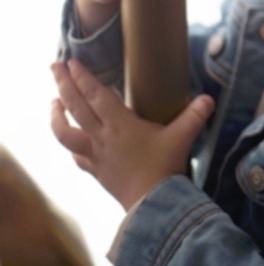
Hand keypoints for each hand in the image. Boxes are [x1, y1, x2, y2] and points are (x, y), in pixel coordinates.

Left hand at [50, 60, 214, 210]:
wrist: (152, 203)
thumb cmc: (165, 168)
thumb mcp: (182, 138)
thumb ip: (194, 116)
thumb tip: (208, 99)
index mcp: (120, 124)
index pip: (95, 95)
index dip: (82, 77)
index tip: (72, 62)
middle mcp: (102, 137)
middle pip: (75, 107)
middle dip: (63, 84)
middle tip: (54, 66)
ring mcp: (95, 155)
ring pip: (65, 133)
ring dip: (56, 116)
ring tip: (53, 102)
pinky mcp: (96, 171)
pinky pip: (76, 156)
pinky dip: (71, 146)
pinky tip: (70, 140)